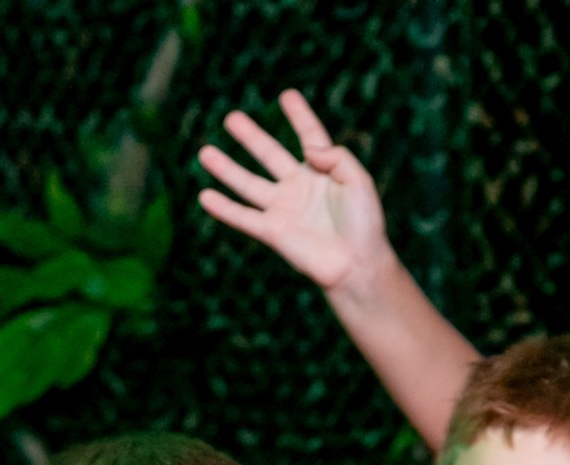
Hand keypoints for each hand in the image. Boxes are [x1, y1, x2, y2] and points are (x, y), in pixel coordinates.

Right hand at [196, 90, 393, 295]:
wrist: (356, 265)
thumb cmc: (364, 224)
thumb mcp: (359, 181)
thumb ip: (337, 157)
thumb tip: (308, 147)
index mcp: (323, 172)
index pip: (309, 136)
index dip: (299, 116)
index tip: (287, 95)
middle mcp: (299, 187)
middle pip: (269, 155)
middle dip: (251, 136)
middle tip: (232, 117)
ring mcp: (283, 208)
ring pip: (248, 183)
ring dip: (226, 168)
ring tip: (205, 151)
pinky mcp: (272, 231)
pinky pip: (243, 217)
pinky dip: (223, 208)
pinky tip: (205, 196)